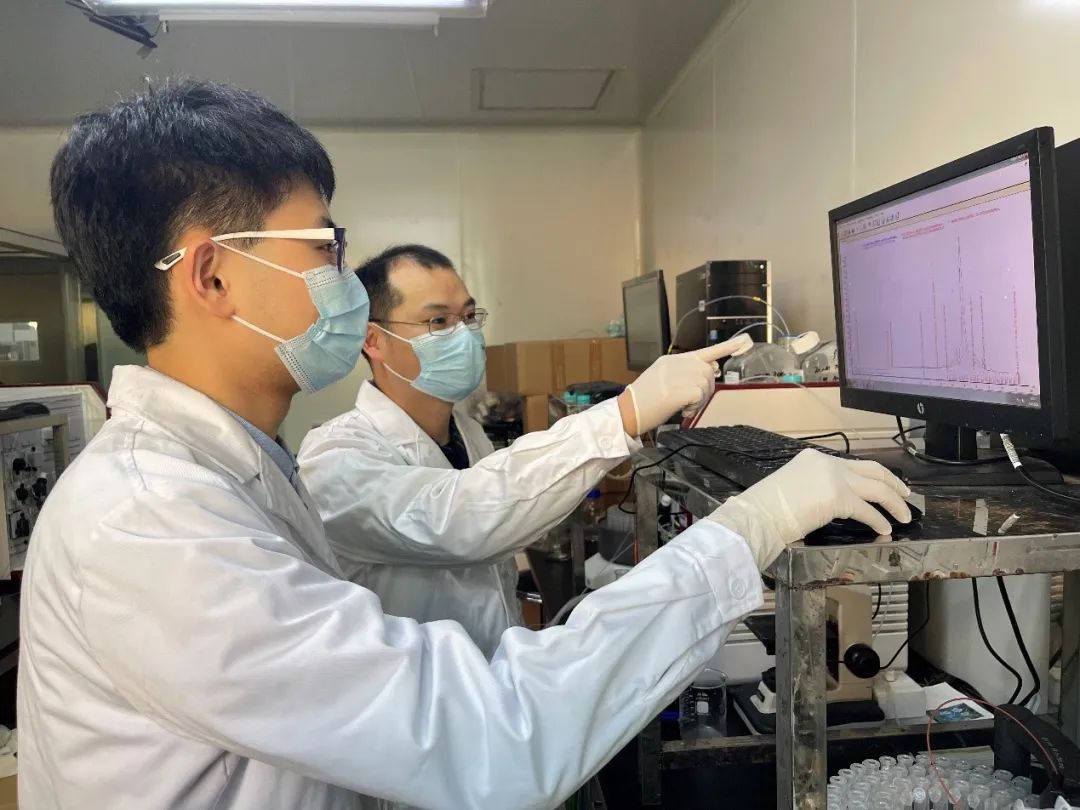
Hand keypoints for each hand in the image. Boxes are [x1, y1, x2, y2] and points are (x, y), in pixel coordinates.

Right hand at [618, 335, 752, 435]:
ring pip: (707, 386)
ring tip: (681, 405)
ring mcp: (681, 374)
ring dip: (699, 399)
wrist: (628, 410)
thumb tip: (708, 372)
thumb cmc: (643, 400)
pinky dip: (694, 406)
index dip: (727, 348)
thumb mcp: (662, 379)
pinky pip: (701, 397)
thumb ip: (683, 373)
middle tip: (689, 400)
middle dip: (705, 388)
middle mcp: (679, 363)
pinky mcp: (684, 388)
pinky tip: (681, 409)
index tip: (745, 341)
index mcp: (673, 360)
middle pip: (708, 373)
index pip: (705, 352)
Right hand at [706, 449, 911, 570]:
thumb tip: (828, 502)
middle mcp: (828, 463)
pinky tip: (885, 529)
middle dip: (893, 482)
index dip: (870, 476)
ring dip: (894, 503)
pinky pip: (868, 510)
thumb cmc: (766, 507)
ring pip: (877, 487)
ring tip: (904, 516)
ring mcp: (835, 478)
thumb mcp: (793, 486)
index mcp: (815, 458)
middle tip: (905, 494)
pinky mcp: (840, 498)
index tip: (881, 485)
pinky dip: (879, 520)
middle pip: (872, 469)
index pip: (851, 465)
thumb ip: (814, 487)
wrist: (758, 515)